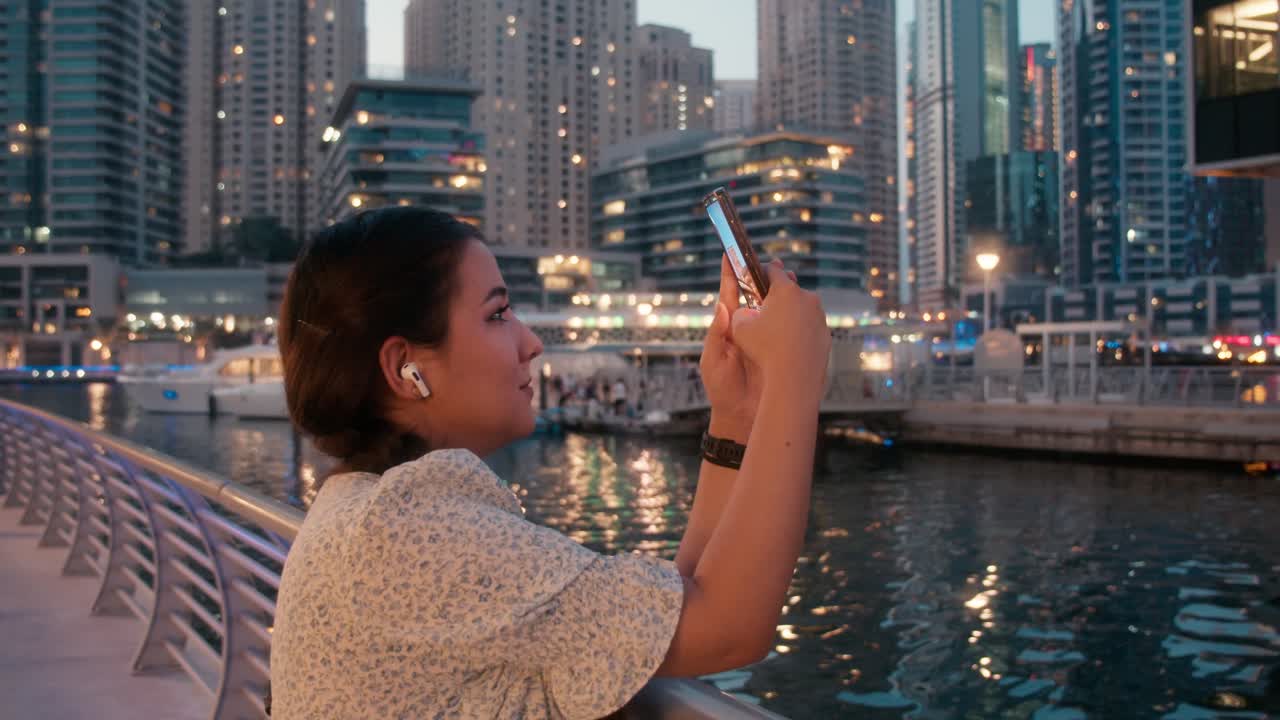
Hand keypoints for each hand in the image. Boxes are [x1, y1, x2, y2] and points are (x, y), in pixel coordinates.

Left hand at [700, 256, 796, 441]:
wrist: (743, 418)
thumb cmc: (722, 390)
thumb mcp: (712, 362)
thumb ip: (716, 335)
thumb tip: (722, 306)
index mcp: (729, 327)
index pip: (730, 294)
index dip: (731, 273)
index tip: (730, 251)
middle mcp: (748, 328)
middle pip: (756, 295)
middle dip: (762, 276)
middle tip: (771, 263)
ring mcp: (766, 338)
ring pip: (775, 307)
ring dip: (780, 291)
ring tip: (786, 277)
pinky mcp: (781, 349)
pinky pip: (788, 327)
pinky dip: (794, 314)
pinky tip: (799, 302)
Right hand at [729, 260, 830, 400]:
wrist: (794, 378)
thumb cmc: (764, 350)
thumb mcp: (740, 328)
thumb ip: (740, 313)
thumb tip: (745, 313)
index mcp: (786, 290)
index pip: (773, 270)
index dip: (760, 272)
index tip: (753, 278)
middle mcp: (807, 298)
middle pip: (790, 289)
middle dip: (776, 295)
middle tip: (763, 306)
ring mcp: (819, 317)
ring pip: (802, 309)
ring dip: (789, 314)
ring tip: (775, 330)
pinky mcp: (826, 335)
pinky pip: (809, 327)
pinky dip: (800, 332)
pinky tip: (788, 345)